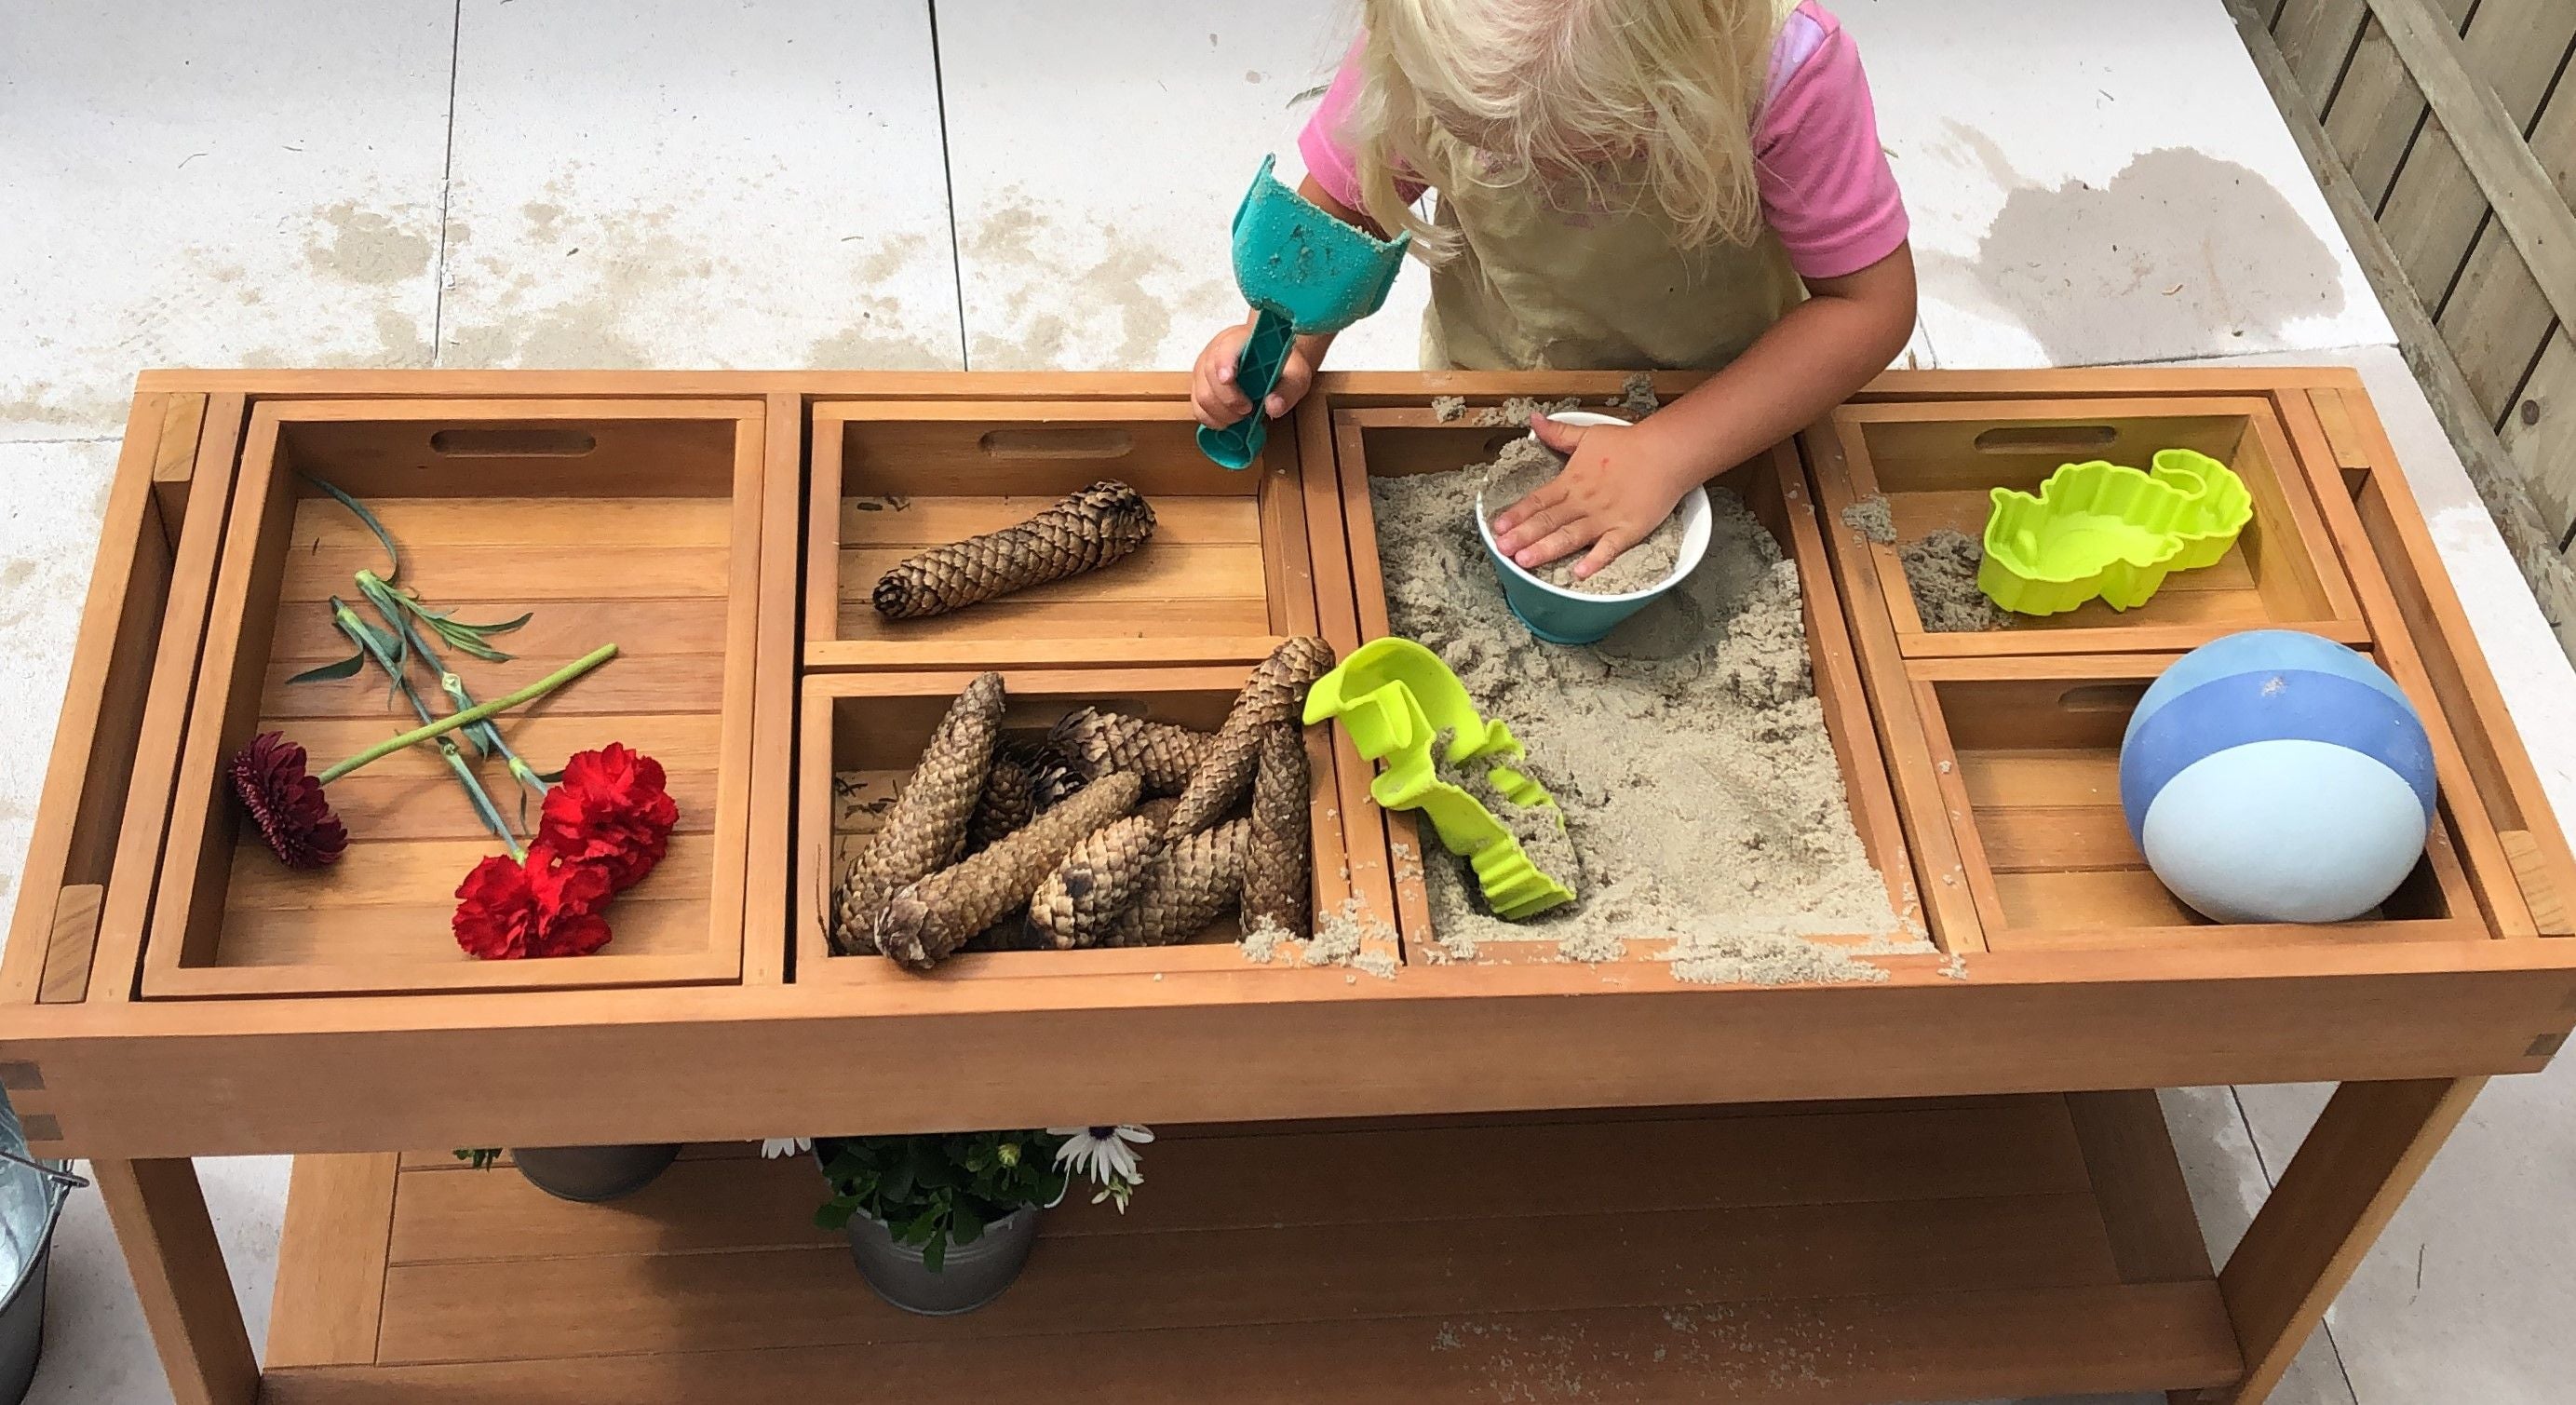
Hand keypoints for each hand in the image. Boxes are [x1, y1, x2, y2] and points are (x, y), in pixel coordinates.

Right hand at [1191, 319, 1313, 430]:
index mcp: (1238, 340)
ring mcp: (1204, 369)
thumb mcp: (1296, 374)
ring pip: (1201, 397)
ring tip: (1242, 415)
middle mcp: (1215, 351)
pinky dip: (1213, 419)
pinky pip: (1197, 408)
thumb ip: (1288, 389)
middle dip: (1228, 401)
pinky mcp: (1200, 386)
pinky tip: (1230, 419)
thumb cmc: (1283, 363)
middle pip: (1209, 378)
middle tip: (1249, 410)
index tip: (1229, 381)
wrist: (1274, 360)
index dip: (1223, 366)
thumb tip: (1273, 406)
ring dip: (1222, 414)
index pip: (1223, 350)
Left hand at [1490, 415, 1694, 580]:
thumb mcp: (1587, 435)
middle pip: (1548, 521)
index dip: (1516, 514)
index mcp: (1571, 481)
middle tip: (1501, 549)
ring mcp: (1605, 518)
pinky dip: (1595, 561)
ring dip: (1546, 549)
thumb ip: (1557, 433)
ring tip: (1525, 561)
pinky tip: (1579, 573)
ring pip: (1570, 536)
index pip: (1537, 500)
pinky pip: (1609, 548)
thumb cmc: (1629, 444)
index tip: (1497, 527)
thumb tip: (1534, 419)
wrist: (1665, 452)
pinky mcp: (1627, 529)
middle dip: (1522, 536)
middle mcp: (1584, 502)